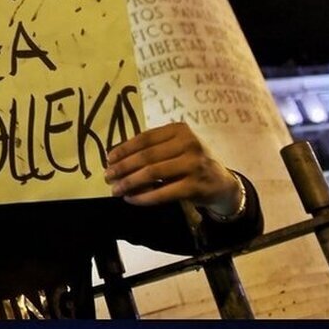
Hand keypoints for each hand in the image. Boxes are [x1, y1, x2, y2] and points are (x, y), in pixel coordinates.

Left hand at [104, 120, 244, 218]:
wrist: (221, 183)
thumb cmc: (193, 163)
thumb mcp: (178, 148)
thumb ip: (154, 149)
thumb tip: (118, 158)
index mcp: (180, 130)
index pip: (145, 138)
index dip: (124, 148)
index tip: (109, 158)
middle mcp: (188, 143)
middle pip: (147, 155)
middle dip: (123, 167)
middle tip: (108, 176)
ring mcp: (193, 164)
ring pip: (152, 173)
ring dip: (130, 182)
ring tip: (116, 189)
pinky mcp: (194, 186)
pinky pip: (162, 192)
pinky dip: (144, 197)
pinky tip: (132, 199)